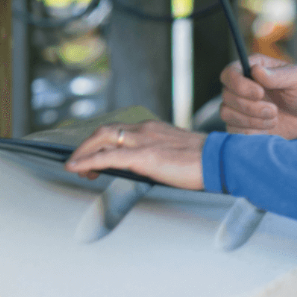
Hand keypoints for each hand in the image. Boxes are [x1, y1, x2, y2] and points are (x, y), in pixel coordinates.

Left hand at [65, 121, 205, 189]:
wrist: (220, 160)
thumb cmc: (205, 161)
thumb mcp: (178, 152)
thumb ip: (161, 155)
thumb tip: (150, 168)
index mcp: (154, 128)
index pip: (120, 130)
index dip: (102, 142)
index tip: (95, 156)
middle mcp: (145, 130)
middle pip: (105, 131)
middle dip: (87, 145)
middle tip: (80, 164)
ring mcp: (144, 141)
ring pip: (102, 139)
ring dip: (84, 152)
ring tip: (76, 167)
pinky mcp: (144, 157)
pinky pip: (108, 156)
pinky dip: (88, 160)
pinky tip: (76, 168)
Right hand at [219, 53, 296, 138]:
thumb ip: (278, 75)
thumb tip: (256, 70)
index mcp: (252, 68)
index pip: (229, 73)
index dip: (239, 84)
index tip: (260, 93)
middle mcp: (240, 85)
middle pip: (226, 95)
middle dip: (250, 106)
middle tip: (274, 111)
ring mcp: (237, 105)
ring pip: (226, 114)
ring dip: (251, 120)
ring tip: (274, 119)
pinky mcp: (239, 124)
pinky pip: (232, 130)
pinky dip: (251, 131)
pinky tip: (269, 127)